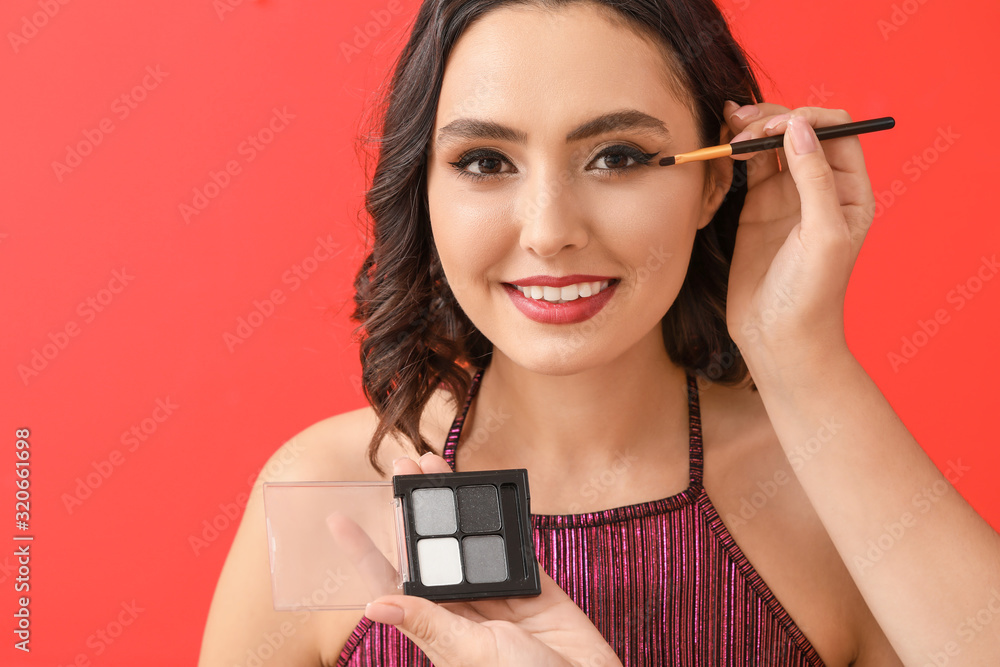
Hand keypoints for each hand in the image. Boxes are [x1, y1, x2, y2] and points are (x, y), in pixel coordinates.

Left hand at [360, 453, 621, 666]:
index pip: (390, 583)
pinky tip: (480, 490)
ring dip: (451, 502)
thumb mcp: (470, 655)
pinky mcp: (532, 587)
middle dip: (412, 510)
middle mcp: (461, 610)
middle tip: (400, 466)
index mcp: (436, 629)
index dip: (364, 552)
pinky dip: (498, 517)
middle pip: (430, 550)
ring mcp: (497, 596)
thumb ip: (430, 625)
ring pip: (467, 539)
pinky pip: (510, 543)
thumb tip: (375, 605)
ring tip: (432, 464)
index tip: (338, 521)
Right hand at [721, 101, 875, 364]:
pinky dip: (736, 153)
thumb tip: (798, 126)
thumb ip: (814, 178)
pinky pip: (749, 168)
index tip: (775, 127)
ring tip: (728, 127)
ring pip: (772, 145)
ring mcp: (786, 197)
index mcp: (849, 190)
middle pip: (800, 131)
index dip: (806, 118)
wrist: (779, 337)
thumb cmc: (811, 294)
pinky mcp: (756, 209)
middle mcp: (820, 188)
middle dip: (772, 120)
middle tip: (742, 126)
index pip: (836, 130)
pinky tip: (722, 147)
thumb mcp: (822, 234)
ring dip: (751, 131)